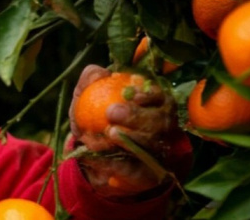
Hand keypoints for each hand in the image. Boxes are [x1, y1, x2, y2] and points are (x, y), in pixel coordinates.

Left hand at [69, 65, 179, 197]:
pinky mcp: (146, 176)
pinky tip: (97, 156)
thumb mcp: (86, 97)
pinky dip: (115, 164)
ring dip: (130, 140)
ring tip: (109, 133)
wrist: (91, 155)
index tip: (133, 95)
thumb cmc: (92, 117)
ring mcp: (157, 155)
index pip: (163, 99)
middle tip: (112, 112)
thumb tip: (101, 72)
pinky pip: (134, 171)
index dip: (152, 96)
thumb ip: (90, 80)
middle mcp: (162, 131)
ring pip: (153, 148)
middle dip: (138, 117)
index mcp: (154, 108)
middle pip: (161, 124)